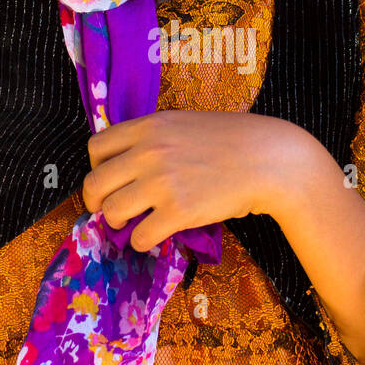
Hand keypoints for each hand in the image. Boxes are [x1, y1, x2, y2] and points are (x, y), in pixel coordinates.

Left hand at [82, 110, 309, 251]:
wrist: (269, 160)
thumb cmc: (232, 140)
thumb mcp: (184, 123)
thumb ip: (153, 138)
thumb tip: (126, 164)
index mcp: (149, 126)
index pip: (96, 148)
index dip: (96, 168)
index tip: (108, 180)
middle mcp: (149, 152)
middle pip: (95, 183)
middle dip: (96, 202)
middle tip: (109, 210)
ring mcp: (162, 182)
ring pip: (112, 212)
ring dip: (118, 223)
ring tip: (133, 223)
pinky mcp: (178, 211)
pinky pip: (139, 237)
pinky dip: (142, 241)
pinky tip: (154, 236)